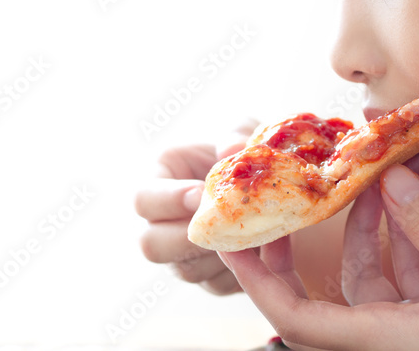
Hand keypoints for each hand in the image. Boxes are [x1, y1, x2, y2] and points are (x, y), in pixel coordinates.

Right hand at [134, 119, 258, 294]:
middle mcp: (163, 222)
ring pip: (185, 270)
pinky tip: (265, 252)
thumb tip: (230, 150)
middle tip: (223, 226)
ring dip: (220, 256)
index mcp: (161, 181)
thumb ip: (235, 137)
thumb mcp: (244, 134)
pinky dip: (241, 271)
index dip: (168, 200)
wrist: (275, 187)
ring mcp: (182, 254)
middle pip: (151, 245)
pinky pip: (217, 284)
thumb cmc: (247, 153)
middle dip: (187, 239)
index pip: (143, 198)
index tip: (201, 195)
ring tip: (253, 236)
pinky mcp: (208, 275)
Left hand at [220, 165, 418, 350]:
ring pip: (363, 276)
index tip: (233, 237)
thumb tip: (397, 177)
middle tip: (284, 198)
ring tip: (367, 173)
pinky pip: (398, 277)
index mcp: (375, 343)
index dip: (257, 277)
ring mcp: (402, 333)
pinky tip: (405, 198)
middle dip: (297, 247)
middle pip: (315, 296)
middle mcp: (378, 341)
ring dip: (363, 226)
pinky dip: (400, 239)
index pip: (293, 315)